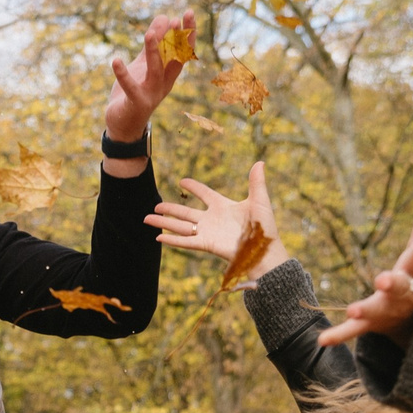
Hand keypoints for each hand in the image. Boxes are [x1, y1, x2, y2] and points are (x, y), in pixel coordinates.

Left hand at [103, 12, 193, 148]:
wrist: (123, 124)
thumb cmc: (135, 91)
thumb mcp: (144, 64)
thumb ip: (154, 43)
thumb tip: (165, 17)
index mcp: (169, 74)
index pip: (183, 51)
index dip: (187, 34)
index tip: (188, 14)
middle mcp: (164, 84)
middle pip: (175, 60)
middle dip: (178, 40)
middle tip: (177, 19)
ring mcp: (151, 94)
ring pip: (155, 71)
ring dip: (153, 53)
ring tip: (148, 34)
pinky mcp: (136, 103)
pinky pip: (130, 87)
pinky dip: (123, 75)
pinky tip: (116, 61)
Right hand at [151, 161, 288, 279]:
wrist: (263, 250)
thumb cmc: (264, 227)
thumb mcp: (259, 201)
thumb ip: (257, 182)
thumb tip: (260, 162)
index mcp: (223, 206)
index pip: (205, 194)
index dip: (194, 187)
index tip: (182, 181)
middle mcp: (212, 219)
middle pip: (185, 212)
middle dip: (170, 209)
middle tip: (156, 205)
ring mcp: (207, 232)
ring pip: (180, 226)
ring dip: (163, 222)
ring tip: (147, 218)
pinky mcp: (206, 244)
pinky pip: (185, 241)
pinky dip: (172, 240)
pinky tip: (158, 237)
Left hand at [319, 176, 412, 346]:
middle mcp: (407, 293)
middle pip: (402, 288)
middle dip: (394, 284)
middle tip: (383, 279)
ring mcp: (388, 311)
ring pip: (378, 311)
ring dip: (366, 309)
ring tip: (353, 308)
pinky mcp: (371, 325)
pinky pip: (355, 331)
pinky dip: (340, 335)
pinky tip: (322, 339)